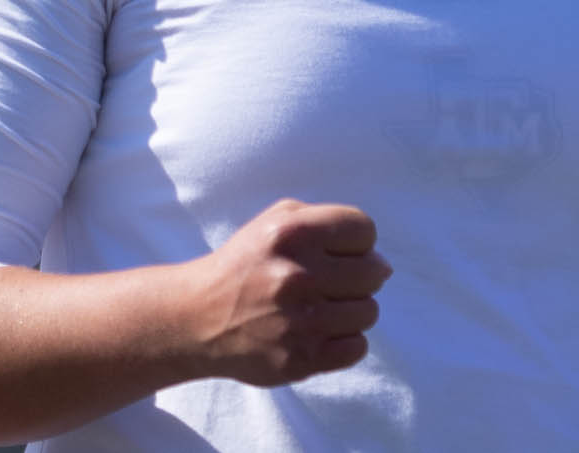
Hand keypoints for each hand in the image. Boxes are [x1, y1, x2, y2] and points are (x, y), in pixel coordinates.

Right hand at [181, 198, 393, 386]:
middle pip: (373, 272)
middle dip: (359, 276)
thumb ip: (326, 221)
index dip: (357, 241)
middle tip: (332, 283)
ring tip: (323, 309)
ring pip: (368, 312)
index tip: (338, 252)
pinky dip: (345, 341)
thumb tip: (379, 259)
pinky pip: (357, 348)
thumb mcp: (275, 220)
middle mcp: (297, 275)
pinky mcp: (301, 359)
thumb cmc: (246, 264)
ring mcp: (300, 321)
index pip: (364, 229)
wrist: (199, 318)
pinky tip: (320, 333)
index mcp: (292, 233)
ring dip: (351, 310)